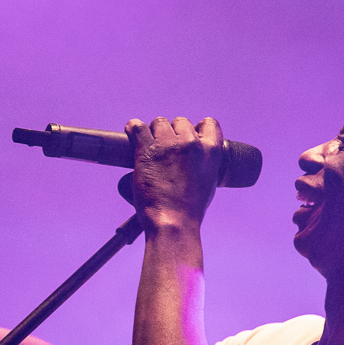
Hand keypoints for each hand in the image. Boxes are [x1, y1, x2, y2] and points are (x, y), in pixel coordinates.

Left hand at [123, 116, 224, 231]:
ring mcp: (168, 145)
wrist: (173, 222)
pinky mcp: (147, 150)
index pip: (208, 124)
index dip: (196, 129)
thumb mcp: (209, 181)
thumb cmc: (190, 209)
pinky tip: (132, 132)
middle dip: (172, 134)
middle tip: (165, 151)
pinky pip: (137, 127)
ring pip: (159, 123)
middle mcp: (191, 143)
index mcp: (211, 150)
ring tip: (150, 148)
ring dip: (154, 133)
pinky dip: (133, 128)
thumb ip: (205, 162)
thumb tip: (196, 154)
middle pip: (179, 122)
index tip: (187, 138)